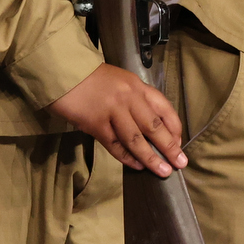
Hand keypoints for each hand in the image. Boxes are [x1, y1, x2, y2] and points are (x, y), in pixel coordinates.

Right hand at [48, 63, 188, 174]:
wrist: (64, 73)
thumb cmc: (93, 79)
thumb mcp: (122, 81)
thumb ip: (136, 100)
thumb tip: (151, 128)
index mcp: (138, 86)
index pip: (164, 108)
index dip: (174, 128)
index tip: (179, 144)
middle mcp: (129, 98)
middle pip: (154, 126)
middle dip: (169, 146)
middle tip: (180, 162)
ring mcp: (112, 111)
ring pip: (136, 139)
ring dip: (151, 157)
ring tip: (163, 171)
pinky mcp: (95, 124)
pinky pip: (115, 145)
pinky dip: (127, 157)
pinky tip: (138, 165)